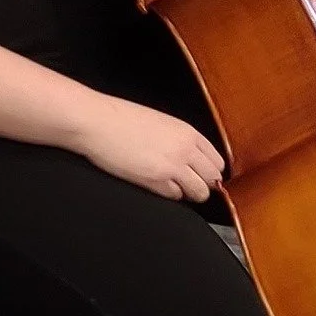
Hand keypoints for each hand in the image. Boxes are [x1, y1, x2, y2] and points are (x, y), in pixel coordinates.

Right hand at [75, 96, 225, 201]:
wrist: (97, 121)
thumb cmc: (121, 118)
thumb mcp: (160, 122)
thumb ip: (179, 139)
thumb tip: (190, 156)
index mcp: (187, 131)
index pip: (217, 160)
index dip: (210, 171)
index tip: (203, 175)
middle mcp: (185, 149)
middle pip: (213, 178)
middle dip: (203, 183)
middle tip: (189, 183)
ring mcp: (172, 166)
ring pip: (200, 192)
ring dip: (189, 192)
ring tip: (173, 185)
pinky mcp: (156, 181)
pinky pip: (176, 197)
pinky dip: (168, 194)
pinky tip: (155, 183)